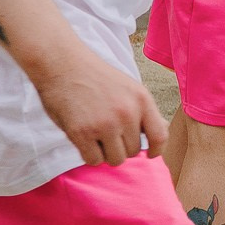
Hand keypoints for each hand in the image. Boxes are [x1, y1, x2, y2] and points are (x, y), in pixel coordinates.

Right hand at [33, 44, 168, 166]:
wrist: (62, 64)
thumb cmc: (95, 77)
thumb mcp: (128, 87)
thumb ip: (143, 110)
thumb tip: (162, 127)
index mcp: (142, 100)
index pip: (160, 136)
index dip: (157, 150)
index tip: (151, 154)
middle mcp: (126, 113)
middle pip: (134, 151)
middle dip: (122, 146)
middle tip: (108, 133)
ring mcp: (104, 124)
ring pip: (116, 159)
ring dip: (106, 153)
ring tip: (96, 136)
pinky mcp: (82, 133)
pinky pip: (94, 161)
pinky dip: (89, 155)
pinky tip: (84, 140)